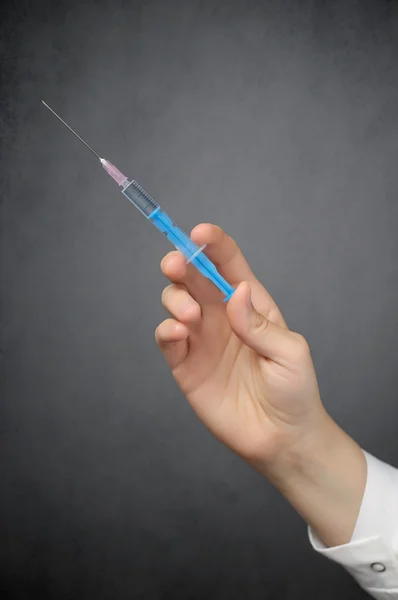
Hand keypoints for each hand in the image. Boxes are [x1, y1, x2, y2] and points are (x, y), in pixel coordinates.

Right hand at [155, 223, 328, 471]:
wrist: (280, 439)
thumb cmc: (294, 391)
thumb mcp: (290, 353)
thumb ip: (259, 324)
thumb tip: (234, 292)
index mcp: (250, 304)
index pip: (227, 264)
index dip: (212, 244)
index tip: (199, 234)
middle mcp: (222, 316)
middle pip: (193, 277)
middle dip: (180, 263)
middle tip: (176, 265)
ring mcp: (202, 339)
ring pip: (175, 301)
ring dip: (175, 298)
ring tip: (191, 317)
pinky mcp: (186, 365)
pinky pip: (167, 338)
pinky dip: (166, 329)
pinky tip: (179, 332)